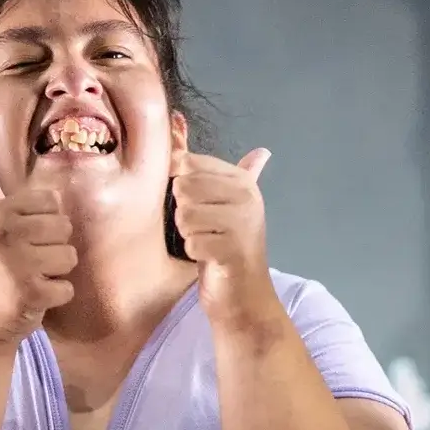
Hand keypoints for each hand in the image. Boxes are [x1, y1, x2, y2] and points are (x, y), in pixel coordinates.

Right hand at [0, 154, 76, 344]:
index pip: (52, 201)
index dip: (46, 223)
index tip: (25, 239)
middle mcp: (5, 233)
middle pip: (65, 228)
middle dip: (53, 250)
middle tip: (29, 264)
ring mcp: (17, 263)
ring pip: (70, 257)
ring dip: (56, 274)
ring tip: (31, 280)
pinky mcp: (31, 292)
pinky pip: (68, 288)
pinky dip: (56, 297)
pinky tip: (34, 298)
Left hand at [170, 149, 277, 329]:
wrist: (244, 295)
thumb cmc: (228, 247)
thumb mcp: (222, 204)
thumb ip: (209, 170)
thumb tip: (209, 133)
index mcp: (242, 181)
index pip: (190, 163)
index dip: (182, 186)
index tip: (200, 206)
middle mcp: (246, 196)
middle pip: (184, 188)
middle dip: (185, 213)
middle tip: (206, 229)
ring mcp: (242, 222)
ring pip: (185, 215)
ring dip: (189, 234)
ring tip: (209, 242)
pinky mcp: (232, 248)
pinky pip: (192, 242)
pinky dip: (196, 254)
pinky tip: (211, 258)